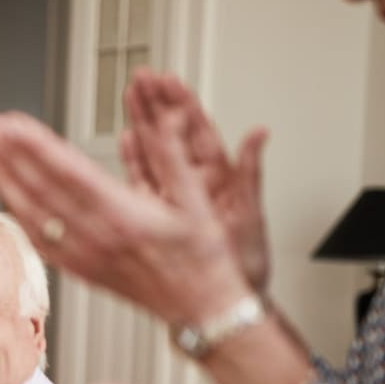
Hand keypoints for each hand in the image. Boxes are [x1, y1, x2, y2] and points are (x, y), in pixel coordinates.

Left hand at [0, 110, 249, 326]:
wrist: (202, 309)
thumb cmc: (205, 258)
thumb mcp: (200, 201)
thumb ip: (173, 156)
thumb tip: (161, 117)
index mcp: (125, 215)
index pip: (68, 170)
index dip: (33, 144)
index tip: (8, 122)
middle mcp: (99, 237)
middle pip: (42, 189)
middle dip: (10, 154)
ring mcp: (87, 257)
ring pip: (34, 216)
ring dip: (5, 183)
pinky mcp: (83, 271)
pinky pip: (42, 243)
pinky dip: (20, 218)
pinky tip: (7, 200)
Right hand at [122, 69, 270, 292]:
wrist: (222, 304)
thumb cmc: (241, 268)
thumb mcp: (250, 217)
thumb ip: (250, 172)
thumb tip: (260, 133)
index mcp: (219, 180)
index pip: (197, 131)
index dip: (180, 103)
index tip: (166, 80)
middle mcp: (195, 186)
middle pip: (172, 136)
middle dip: (155, 105)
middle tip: (140, 79)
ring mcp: (176, 200)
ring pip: (155, 155)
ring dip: (142, 126)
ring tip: (128, 99)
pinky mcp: (160, 216)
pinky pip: (143, 182)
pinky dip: (134, 161)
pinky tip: (125, 142)